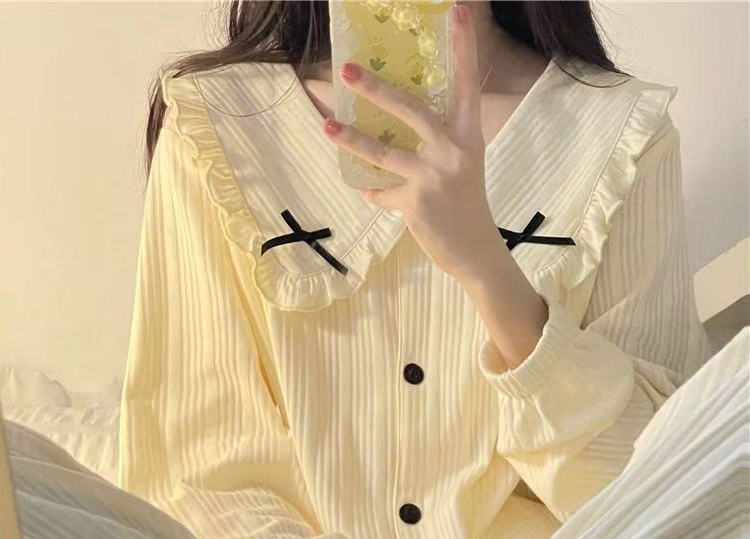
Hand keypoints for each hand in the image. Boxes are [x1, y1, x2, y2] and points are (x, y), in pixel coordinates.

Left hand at [322, 2, 496, 282]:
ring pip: (383, 151)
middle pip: (410, 110)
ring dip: (352, 138)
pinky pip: (380, 191)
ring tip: (327, 124)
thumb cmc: (464, 202)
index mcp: (468, 134)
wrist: (474, 250)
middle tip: (345, 69)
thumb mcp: (460, 164)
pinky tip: (367, 190)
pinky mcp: (415, 202)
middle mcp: (454, 150)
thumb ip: (433, 142)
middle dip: (375, 88)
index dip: (462, 46)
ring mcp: (433, 176)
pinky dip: (372, 191)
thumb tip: (389, 123)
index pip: (466, 82)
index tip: (455, 9)